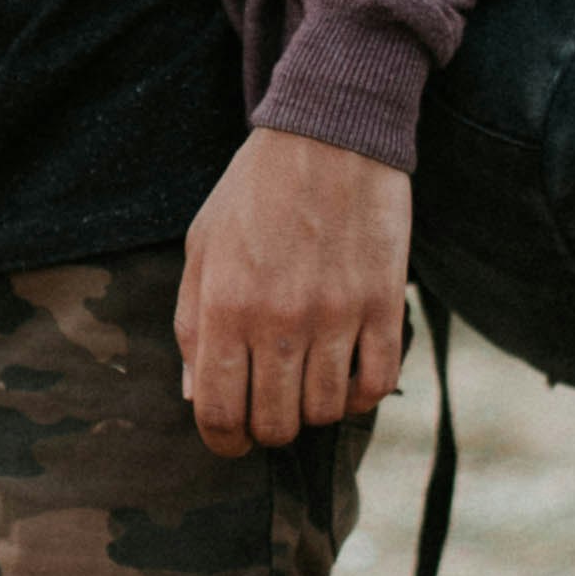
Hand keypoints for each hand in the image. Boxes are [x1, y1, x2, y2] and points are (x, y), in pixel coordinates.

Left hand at [175, 128, 410, 456]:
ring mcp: (336, 315)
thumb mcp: (202, 245)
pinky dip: (362, 394)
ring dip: (314, 408)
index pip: (218, 412)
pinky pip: (376, 385)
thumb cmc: (256, 190)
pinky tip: (348, 372)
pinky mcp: (383, 305)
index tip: (231, 439)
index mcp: (224, 305)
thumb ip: (191, 323)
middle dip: (268, 428)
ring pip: (327, 412)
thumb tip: (194, 394)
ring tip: (308, 380)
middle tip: (270, 405)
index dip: (223, 441)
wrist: (330, 134)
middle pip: (275, 423)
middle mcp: (278, 319)